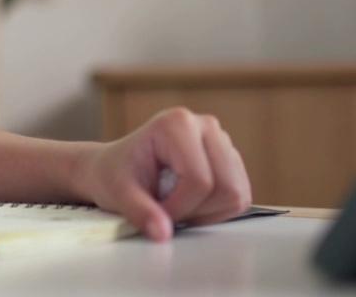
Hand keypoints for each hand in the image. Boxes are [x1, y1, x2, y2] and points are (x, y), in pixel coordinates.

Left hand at [72, 107, 250, 241]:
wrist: (116, 167)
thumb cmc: (116, 173)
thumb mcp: (119, 193)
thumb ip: (140, 212)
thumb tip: (162, 232)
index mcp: (177, 124)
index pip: (199, 179)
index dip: (180, 207)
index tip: (157, 213)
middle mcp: (205, 126)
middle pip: (225, 187)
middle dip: (196, 210)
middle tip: (168, 210)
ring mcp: (221, 142)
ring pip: (236, 194)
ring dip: (207, 212)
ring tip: (177, 204)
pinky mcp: (231, 160)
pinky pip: (239, 198)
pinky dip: (216, 211)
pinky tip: (190, 203)